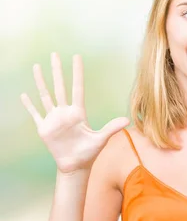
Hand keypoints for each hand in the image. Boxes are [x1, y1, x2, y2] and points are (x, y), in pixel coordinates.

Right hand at [20, 53, 129, 174]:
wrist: (75, 165)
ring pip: (45, 96)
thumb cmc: (89, 152)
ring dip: (41, 82)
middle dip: (57, 71)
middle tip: (54, 54)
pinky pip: (35, 114)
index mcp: (78, 113)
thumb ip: (112, 128)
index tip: (76, 57)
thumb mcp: (101, 139)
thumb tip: (128, 120)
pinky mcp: (44, 128)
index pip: (77, 88)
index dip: (77, 73)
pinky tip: (24, 95)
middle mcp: (65, 112)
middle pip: (60, 87)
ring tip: (37, 67)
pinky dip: (29, 105)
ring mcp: (53, 119)